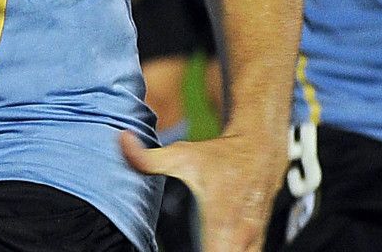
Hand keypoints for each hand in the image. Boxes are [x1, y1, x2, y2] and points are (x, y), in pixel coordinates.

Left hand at [123, 129, 281, 251]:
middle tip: (180, 251)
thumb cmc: (220, 155)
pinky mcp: (257, 244)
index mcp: (222, 224)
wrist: (261, 148)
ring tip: (194, 249)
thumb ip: (147, 158)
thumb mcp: (183, 154)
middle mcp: (242, 238)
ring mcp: (253, 243)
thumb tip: (121, 141)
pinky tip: (210, 249)